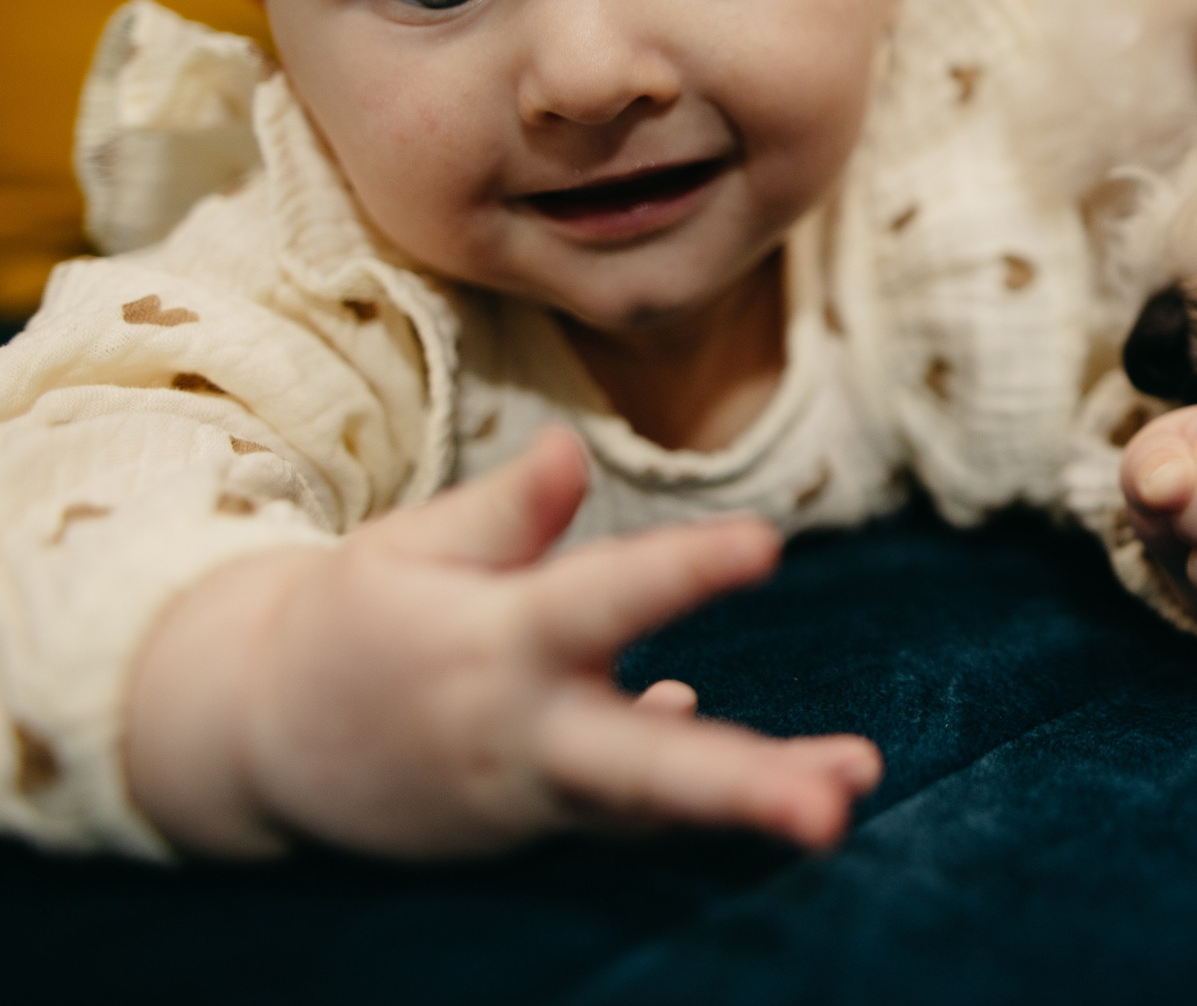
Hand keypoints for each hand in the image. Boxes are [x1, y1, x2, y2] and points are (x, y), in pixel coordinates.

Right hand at [125, 427, 880, 858]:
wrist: (272, 741)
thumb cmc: (358, 619)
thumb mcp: (408, 549)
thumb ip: (503, 513)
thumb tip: (570, 448)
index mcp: (492, 643)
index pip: (601, 599)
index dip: (683, 571)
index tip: (767, 542)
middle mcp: (526, 733)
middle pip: (643, 769)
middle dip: (742, 789)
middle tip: (831, 809)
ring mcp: (543, 795)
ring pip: (663, 804)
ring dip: (758, 799)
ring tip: (850, 786)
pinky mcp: (555, 822)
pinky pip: (647, 813)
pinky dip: (713, 799)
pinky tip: (806, 773)